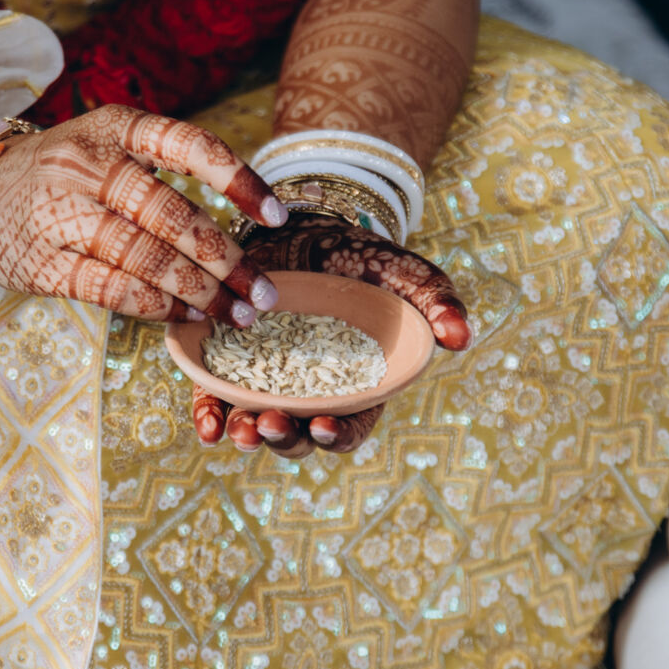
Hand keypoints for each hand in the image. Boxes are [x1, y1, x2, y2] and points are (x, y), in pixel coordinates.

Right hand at [0, 104, 285, 321]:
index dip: (238, 179)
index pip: (186, 144)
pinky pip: (113, 289)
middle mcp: (84, 165)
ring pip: (145, 257)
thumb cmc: (57, 173)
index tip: (276, 217)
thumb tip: (241, 224)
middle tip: (265, 291)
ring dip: (200, 291)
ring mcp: (58, 215)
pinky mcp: (42, 264)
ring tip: (236, 313)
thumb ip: (158, 171)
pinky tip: (188, 315)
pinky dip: (158, 306)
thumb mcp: (101, 145)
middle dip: (227, 259)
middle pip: (170, 215)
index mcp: (111, 127)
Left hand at [191, 216, 470, 455]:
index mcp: (355, 390)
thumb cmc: (365, 260)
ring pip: (254, 424)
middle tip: (268, 425)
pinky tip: (206, 424)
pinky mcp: (229, 364)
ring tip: (237, 429)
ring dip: (245, 434)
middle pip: (297, 436)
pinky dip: (210, 414)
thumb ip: (437, 302)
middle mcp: (309, 396)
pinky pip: (217, 397)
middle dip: (282, 439)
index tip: (322, 425)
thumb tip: (462, 336)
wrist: (309, 230)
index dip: (336, 436)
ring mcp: (266, 383)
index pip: (349, 428)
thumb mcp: (406, 275)